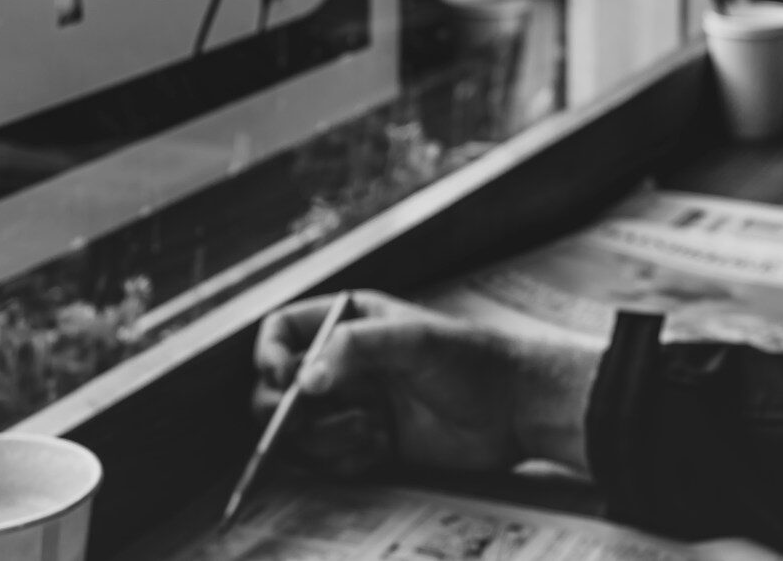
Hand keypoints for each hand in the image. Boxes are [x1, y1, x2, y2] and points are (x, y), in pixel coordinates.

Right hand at [253, 291, 597, 477]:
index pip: (281, 332)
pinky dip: (346, 460)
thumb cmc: (469, 360)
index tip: (285, 378)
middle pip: (276, 389)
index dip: (270, 356)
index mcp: (348, 322)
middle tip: (316, 418)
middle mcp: (343, 364)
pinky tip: (383, 447)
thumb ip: (356, 348)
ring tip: (372, 431)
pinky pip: (329, 460)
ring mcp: (354, 405)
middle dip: (290, 410)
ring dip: (326, 439)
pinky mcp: (368, 443)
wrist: (512, 408)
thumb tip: (303, 379)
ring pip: (299, 431)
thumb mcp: (413, 340)